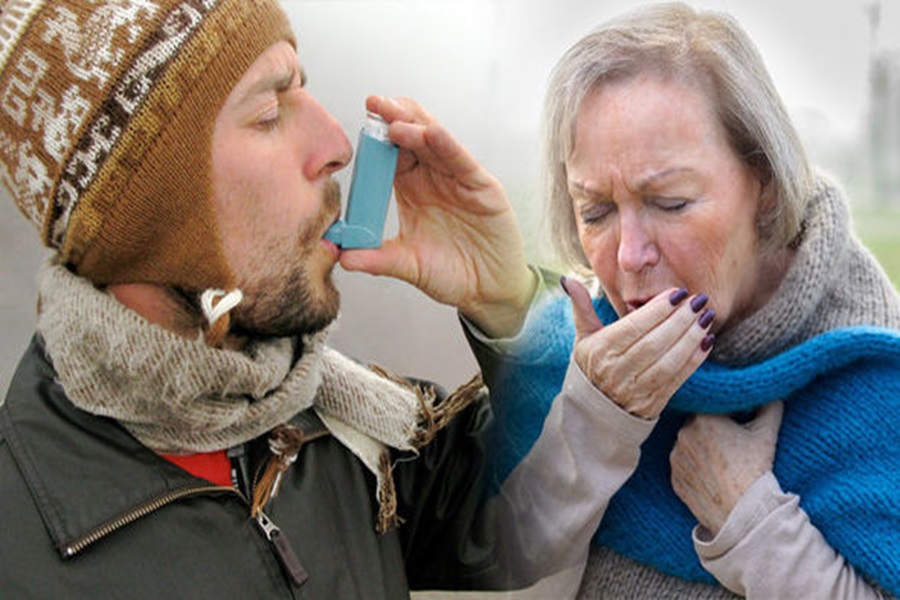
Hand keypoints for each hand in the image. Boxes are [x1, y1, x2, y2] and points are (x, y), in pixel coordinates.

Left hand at [339, 96, 534, 337]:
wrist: (488, 291)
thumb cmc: (452, 274)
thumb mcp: (408, 266)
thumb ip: (377, 259)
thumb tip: (343, 257)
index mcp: (412, 189)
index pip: (390, 156)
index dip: (375, 140)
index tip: (357, 126)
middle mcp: (434, 178)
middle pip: (412, 138)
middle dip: (393, 119)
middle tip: (373, 105)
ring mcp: (459, 180)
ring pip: (436, 143)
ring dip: (416, 127)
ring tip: (395, 119)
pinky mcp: (482, 188)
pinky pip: (464, 162)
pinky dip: (449, 147)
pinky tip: (433, 134)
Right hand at [563, 277, 714, 417]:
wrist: (592, 413)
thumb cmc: (591, 366)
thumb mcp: (583, 337)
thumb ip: (581, 307)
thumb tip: (569, 280)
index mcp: (600, 351)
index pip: (633, 327)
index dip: (658, 309)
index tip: (678, 293)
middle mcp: (617, 371)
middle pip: (654, 343)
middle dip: (680, 320)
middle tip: (698, 300)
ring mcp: (635, 389)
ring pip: (668, 361)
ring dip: (690, 338)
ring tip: (705, 317)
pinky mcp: (653, 403)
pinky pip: (677, 379)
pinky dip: (694, 360)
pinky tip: (706, 341)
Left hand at [670, 401, 783, 535]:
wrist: (742, 512)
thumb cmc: (754, 470)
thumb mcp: (766, 435)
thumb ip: (769, 408)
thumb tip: (774, 394)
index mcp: (703, 418)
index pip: (713, 407)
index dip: (727, 413)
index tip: (737, 421)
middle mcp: (683, 434)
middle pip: (699, 424)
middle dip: (712, 429)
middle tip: (731, 442)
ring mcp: (676, 457)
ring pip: (689, 445)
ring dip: (701, 448)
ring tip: (723, 462)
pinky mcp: (674, 477)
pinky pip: (684, 466)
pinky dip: (694, 468)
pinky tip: (712, 475)